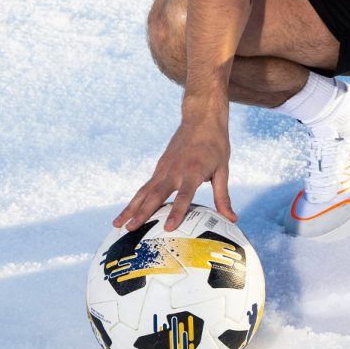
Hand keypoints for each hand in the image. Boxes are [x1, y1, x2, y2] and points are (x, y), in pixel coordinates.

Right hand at [112, 118, 235, 231]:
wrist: (201, 118)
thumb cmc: (215, 144)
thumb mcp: (223, 169)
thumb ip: (223, 197)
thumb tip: (232, 219)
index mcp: (193, 171)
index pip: (184, 195)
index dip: (177, 212)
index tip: (168, 228)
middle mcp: (175, 170)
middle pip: (156, 195)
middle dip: (142, 213)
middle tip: (130, 229)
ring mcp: (164, 168)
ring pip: (144, 191)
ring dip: (130, 208)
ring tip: (117, 224)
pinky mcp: (160, 167)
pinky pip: (146, 186)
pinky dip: (136, 200)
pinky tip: (128, 212)